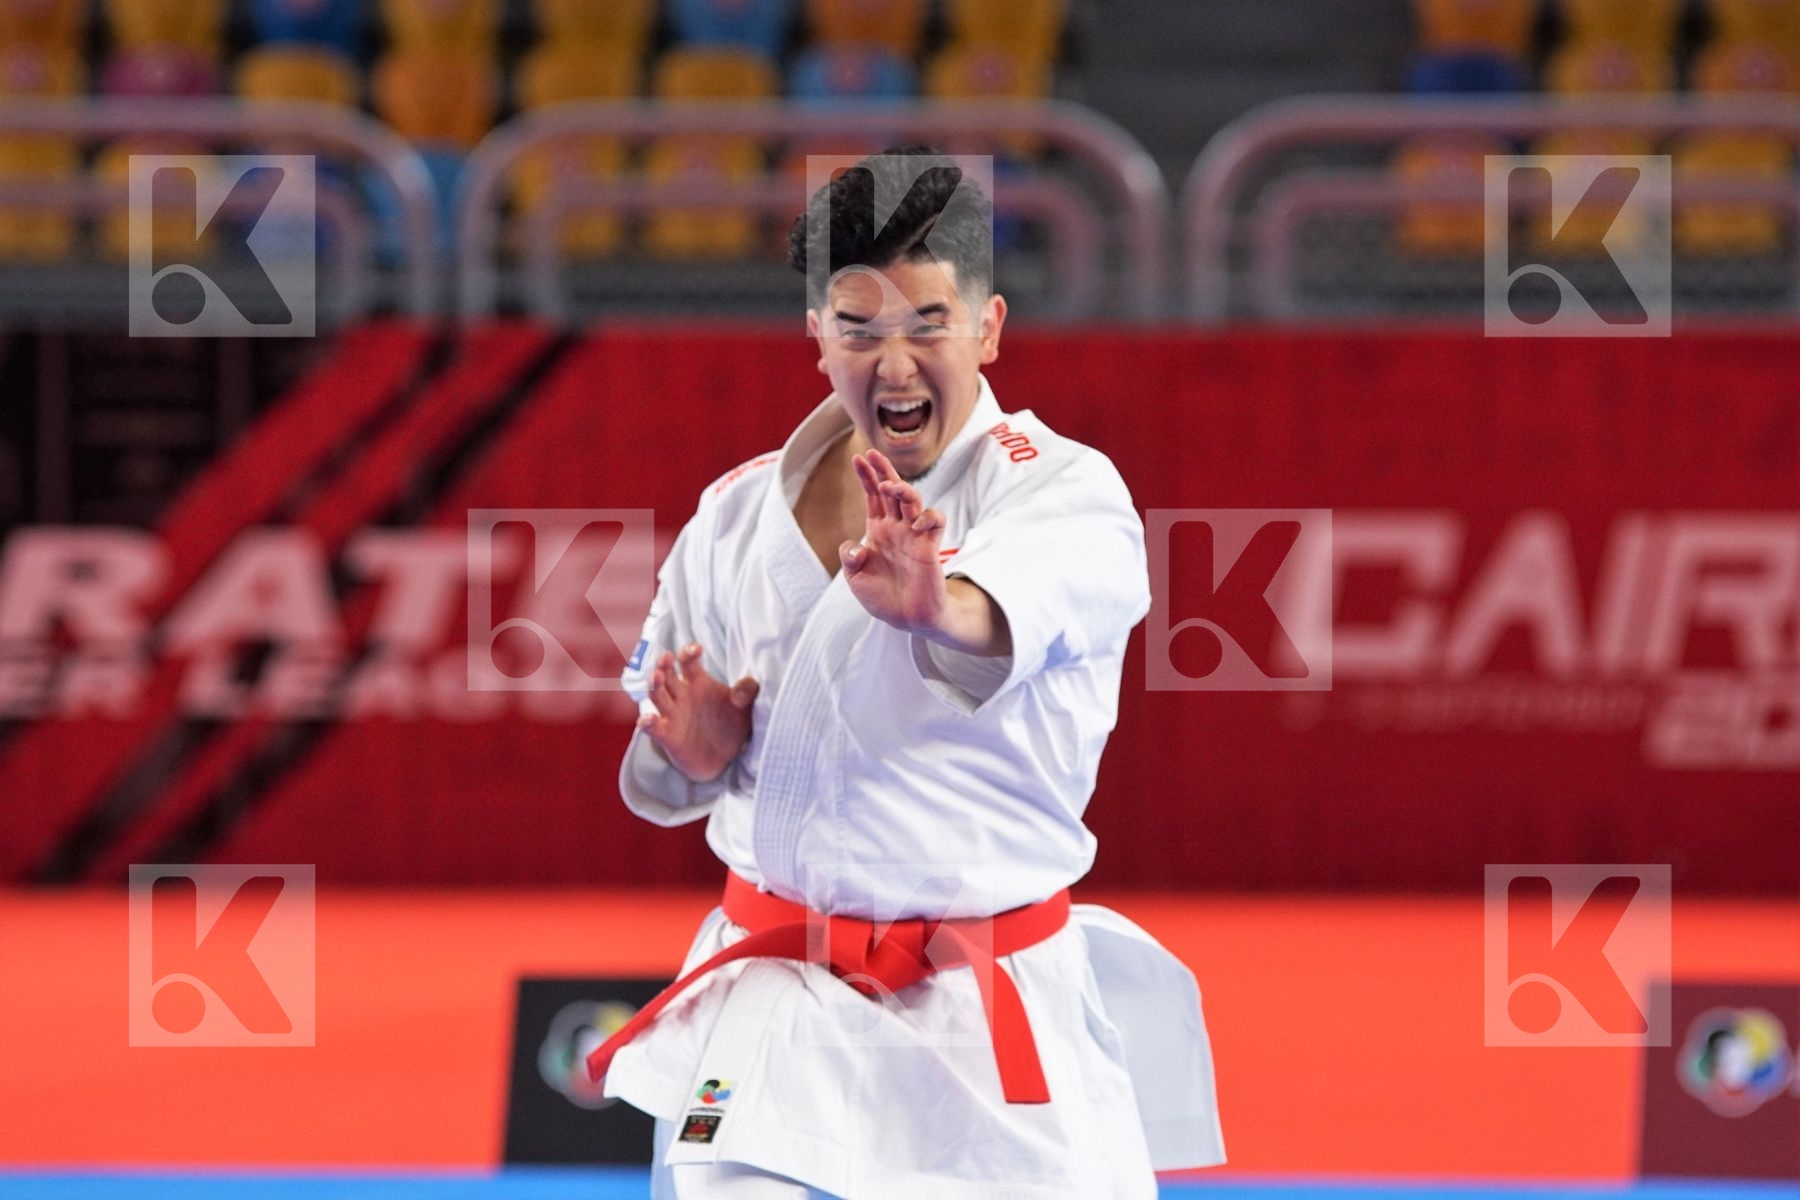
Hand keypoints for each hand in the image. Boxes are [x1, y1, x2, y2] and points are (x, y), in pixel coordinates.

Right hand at [639, 643, 758, 783]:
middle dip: (664, 664)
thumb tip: (744, 688)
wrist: (724, 759)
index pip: (688, 662)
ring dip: (654, 685)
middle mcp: (682, 695)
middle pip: (667, 674)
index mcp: (699, 683)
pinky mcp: (667, 735)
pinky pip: (653, 727)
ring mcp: (672, 714)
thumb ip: (747, 692)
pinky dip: (647, 723)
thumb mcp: (745, 708)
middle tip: (666, 657)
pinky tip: (648, 720)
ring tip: (656, 677)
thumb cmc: (730, 726)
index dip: (689, 652)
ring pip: (657, 695)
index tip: (697, 649)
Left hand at [839, 449, 950, 636]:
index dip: (866, 477)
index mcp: (878, 531)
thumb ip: (849, 559)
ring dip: (902, 488)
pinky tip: (915, 524)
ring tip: (889, 486)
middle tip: (873, 453)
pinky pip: (935, 520)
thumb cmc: (882, 598)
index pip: (873, 497)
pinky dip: (927, 516)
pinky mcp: (930, 546)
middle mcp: (897, 528)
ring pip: (913, 500)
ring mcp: (914, 535)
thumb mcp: (855, 579)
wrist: (907, 619)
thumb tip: (854, 546)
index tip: (858, 458)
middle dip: (883, 470)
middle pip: (892, 490)